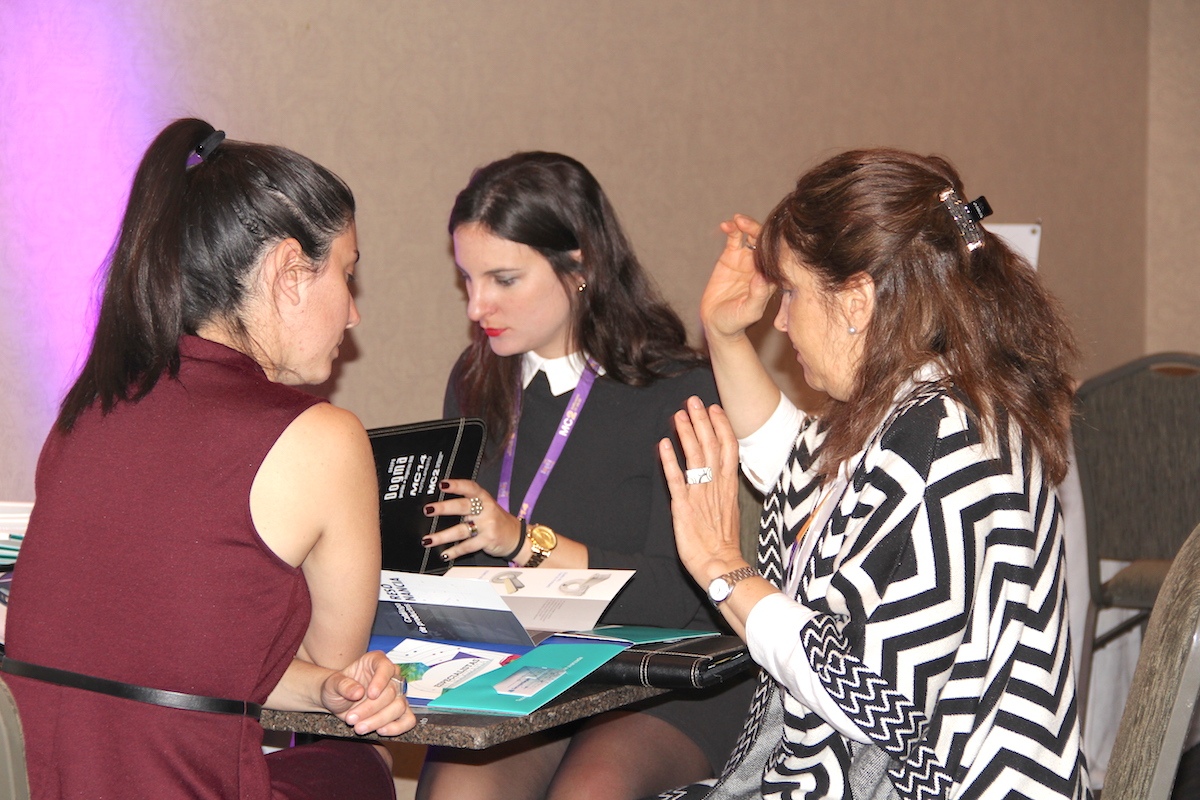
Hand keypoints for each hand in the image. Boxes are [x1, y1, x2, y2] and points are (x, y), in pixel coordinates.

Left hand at [321, 650, 415, 736]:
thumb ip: (343, 685)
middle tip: (351, 719)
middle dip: (371, 709)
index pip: (386, 667)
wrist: (336, 701)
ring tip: (359, 727)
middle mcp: (390, 676)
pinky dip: (397, 727)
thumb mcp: (332, 684)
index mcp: (375, 661)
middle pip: (391, 692)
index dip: (381, 681)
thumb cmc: (336, 688)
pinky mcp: (399, 711)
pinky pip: (408, 719)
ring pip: (399, 706)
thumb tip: (358, 692)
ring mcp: (396, 694)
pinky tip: (380, 730)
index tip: (370, 694)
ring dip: (379, 720)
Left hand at [424, 479, 522, 560]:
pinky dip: (454, 551)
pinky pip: (467, 546)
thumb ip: (468, 503)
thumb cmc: (497, 521)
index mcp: (484, 498)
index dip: (456, 485)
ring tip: (428, 540)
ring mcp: (487, 525)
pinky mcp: (487, 540)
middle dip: (443, 508)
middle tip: (428, 510)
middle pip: (463, 507)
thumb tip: (441, 505)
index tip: (442, 484)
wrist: (517, 537)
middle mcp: (486, 510)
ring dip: (442, 536)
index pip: (470, 487)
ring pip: (461, 530)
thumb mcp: (486, 506)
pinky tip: (444, 553)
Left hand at [658, 396, 748, 584]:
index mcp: (728, 487)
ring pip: (695, 457)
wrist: (722, 567)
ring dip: (687, 434)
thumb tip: (717, 477)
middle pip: (712, 446)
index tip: (714, 409)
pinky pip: (677, 480)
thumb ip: (721, 492)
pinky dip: (670, 461)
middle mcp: (716, 487)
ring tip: (679, 414)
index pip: (728, 449)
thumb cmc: (723, 545)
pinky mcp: (684, 507)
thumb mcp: (727, 512)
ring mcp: (700, 495)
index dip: (721, 427)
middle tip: (693, 401)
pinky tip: (663, 444)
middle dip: (702, 421)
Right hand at [701, 215, 773, 341]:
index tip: (764, 237)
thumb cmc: (737, 321)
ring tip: (736, 221)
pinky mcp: (730, 257)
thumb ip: (757, 295)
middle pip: (764, 240)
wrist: (718, 323)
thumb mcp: (749, 311)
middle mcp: (761, 265)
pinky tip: (726, 225)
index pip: (776, 255)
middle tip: (745, 223)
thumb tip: (763, 275)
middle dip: (756, 229)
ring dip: (745, 225)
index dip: (771, 243)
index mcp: (772, 277)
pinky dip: (731, 229)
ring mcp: (746, 259)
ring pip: (749, 235)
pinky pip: (733, 239)